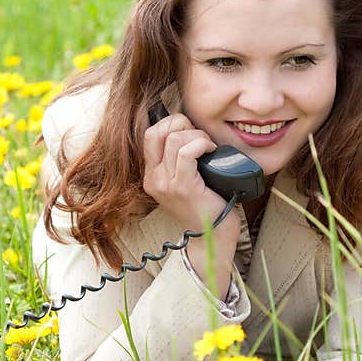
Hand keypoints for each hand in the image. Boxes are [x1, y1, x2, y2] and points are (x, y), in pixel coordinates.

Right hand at [142, 112, 239, 234]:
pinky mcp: (183, 187)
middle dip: (181, 124)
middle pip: (157, 132)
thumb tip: (188, 130)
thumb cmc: (205, 206)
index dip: (171, 124)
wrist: (211, 236)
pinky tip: (212, 150)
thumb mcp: (184, 182)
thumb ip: (178, 161)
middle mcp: (154, 180)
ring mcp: (166, 184)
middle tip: (199, 136)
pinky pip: (188, 152)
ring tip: (208, 146)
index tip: (190, 131)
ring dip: (196, 135)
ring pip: (174, 139)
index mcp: (151, 177)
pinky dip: (202, 144)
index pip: (150, 135)